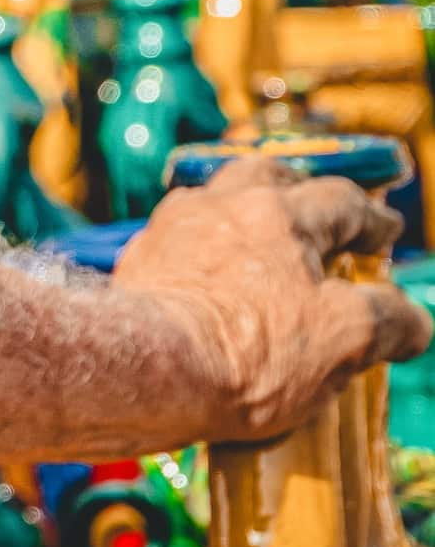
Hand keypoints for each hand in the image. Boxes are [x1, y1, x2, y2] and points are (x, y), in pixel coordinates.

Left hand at [112, 154, 433, 444]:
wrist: (145, 370)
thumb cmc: (249, 353)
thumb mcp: (344, 340)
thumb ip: (386, 321)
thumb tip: (410, 320)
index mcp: (278, 215)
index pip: (340, 202)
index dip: (371, 220)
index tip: (384, 235)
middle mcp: (220, 206)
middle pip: (267, 176)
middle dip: (298, 189)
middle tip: (316, 213)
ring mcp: (172, 230)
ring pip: (216, 200)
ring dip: (243, 213)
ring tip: (260, 241)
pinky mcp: (138, 262)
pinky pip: (178, 239)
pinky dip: (203, 247)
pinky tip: (208, 275)